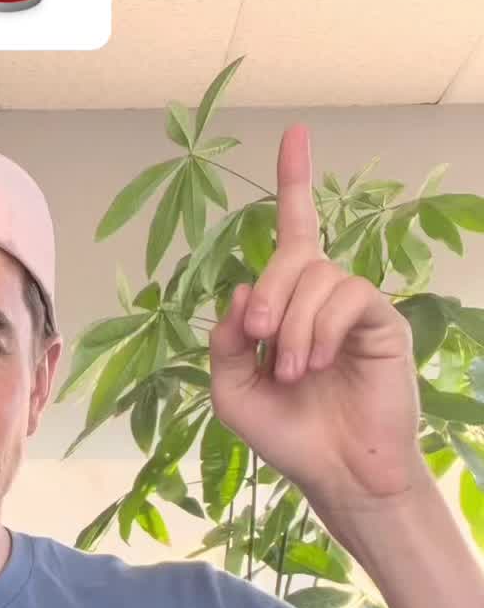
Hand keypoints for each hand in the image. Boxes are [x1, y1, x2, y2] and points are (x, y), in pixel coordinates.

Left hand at [207, 124, 430, 522]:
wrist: (338, 473)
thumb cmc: (288, 435)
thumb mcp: (232, 390)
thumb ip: (224, 340)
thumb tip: (241, 290)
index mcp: (288, 305)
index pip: (294, 231)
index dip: (295, 182)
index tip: (296, 135)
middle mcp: (323, 297)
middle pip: (292, 254)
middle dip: (269, 291)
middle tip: (257, 337)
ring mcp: (354, 308)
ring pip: (317, 277)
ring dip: (292, 325)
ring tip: (291, 372)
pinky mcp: (383, 322)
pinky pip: (350, 295)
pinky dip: (323, 327)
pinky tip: (317, 363)